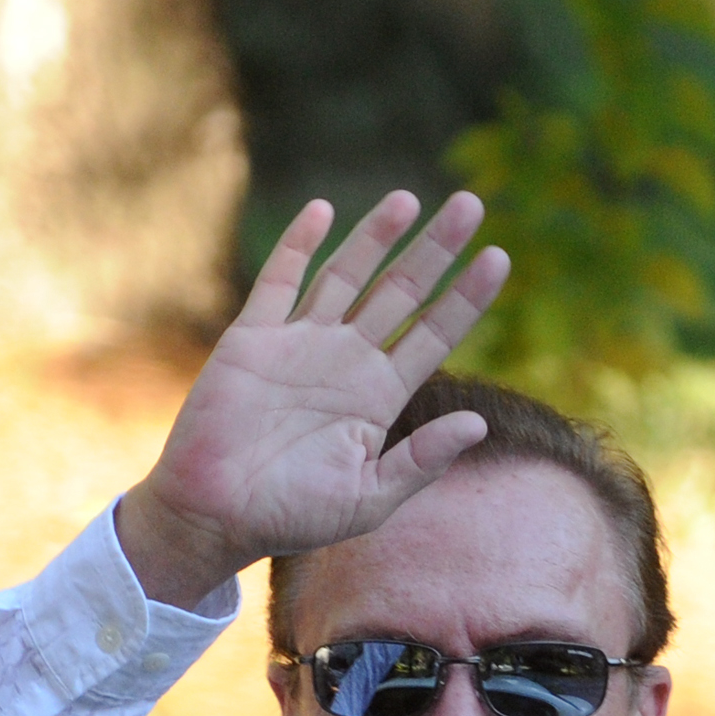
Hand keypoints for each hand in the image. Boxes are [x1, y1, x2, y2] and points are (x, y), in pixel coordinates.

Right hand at [119, 190, 509, 608]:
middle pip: (401, 291)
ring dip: (376, 236)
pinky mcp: (253, 338)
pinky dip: (299, 245)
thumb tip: (478, 425)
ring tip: (409, 199)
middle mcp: (346, 361)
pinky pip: (280, 280)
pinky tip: (323, 211)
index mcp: (379, 397)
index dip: (466, 297)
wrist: (216, 516)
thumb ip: (421, 462)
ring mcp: (300, 343)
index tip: (498, 258)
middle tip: (471, 204)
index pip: (434, 334)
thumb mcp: (369, 498)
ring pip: (347, 274)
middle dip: (435, 249)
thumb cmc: (292, 516)